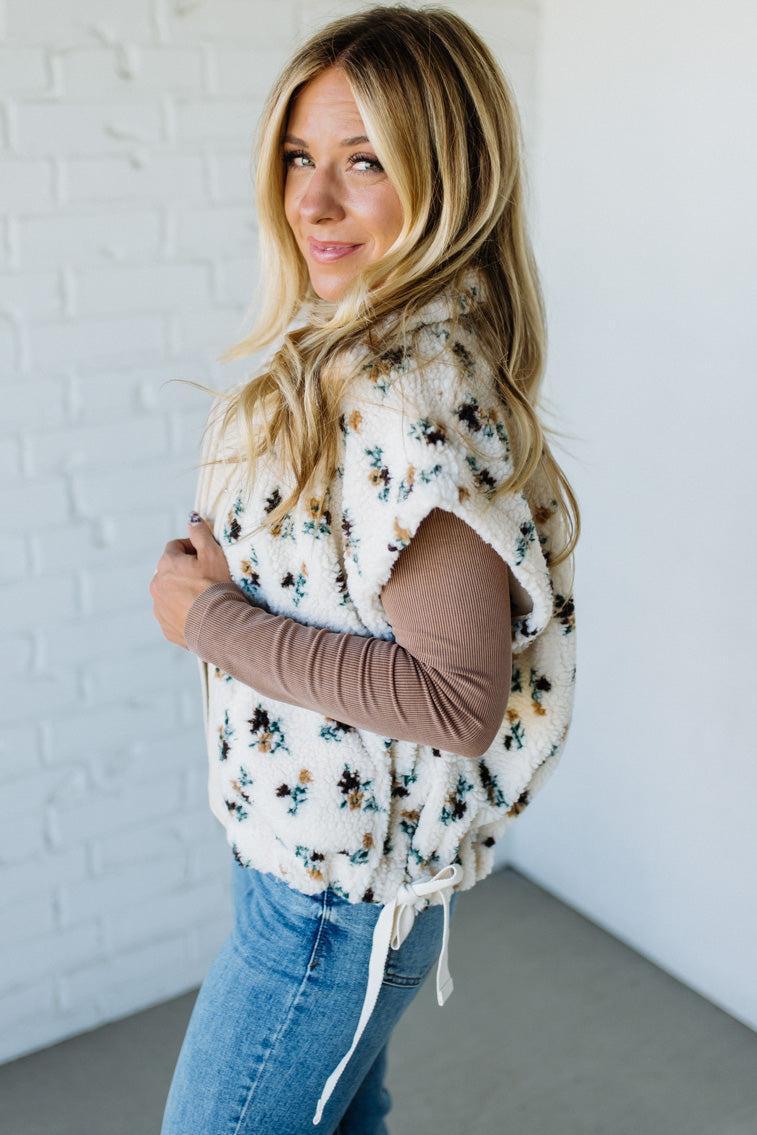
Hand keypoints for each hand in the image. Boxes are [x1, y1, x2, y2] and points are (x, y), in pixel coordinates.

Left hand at [149, 513, 232, 648]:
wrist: (219, 627)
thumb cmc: (217, 587)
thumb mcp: (213, 554)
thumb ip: (200, 534)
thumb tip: (191, 518)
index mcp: (166, 564)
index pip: (176, 547)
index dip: (192, 548)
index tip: (206, 556)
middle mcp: (156, 584)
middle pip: (171, 571)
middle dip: (186, 571)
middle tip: (208, 577)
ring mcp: (159, 608)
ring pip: (170, 593)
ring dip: (182, 592)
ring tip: (204, 597)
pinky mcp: (165, 627)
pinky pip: (173, 614)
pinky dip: (183, 611)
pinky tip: (200, 614)